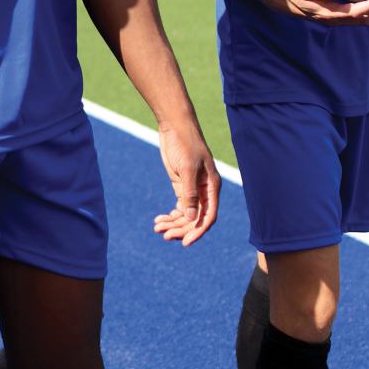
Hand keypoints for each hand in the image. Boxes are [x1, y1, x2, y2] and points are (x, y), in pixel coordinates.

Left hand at [152, 120, 220, 245]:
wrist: (175, 126)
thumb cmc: (185, 143)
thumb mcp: (187, 168)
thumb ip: (190, 193)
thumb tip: (192, 218)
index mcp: (212, 187)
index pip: (208, 216)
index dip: (198, 230)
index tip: (185, 242)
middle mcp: (204, 191)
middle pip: (195, 218)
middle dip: (181, 228)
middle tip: (164, 235)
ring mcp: (192, 189)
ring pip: (186, 214)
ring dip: (173, 223)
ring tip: (157, 228)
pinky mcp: (181, 185)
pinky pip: (179, 207)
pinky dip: (170, 215)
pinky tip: (159, 220)